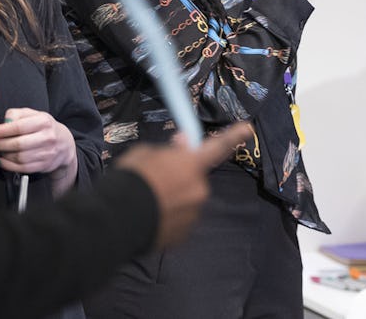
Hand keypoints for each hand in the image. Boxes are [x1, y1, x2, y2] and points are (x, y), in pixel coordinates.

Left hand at [0, 108, 76, 175]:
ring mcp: (47, 152)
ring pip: (19, 157)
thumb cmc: (45, 128)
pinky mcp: (44, 165)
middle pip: (18, 144)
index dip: (2, 131)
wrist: (65, 144)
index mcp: (44, 121)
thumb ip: (17, 114)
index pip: (19, 126)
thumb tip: (4, 122)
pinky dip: (8, 166)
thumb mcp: (34, 115)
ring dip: (3, 155)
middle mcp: (47, 137)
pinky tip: (2, 160)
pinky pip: (22, 168)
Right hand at [116, 122, 253, 249]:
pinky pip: (179, 222)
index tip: (249, 128)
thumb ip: (168, 150)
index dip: (234, 136)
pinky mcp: (182, 236)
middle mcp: (199, 190)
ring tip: (149, 202)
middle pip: (194, 180)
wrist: (117, 218)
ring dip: (175, 200)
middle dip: (182, 178)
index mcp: (192, 165)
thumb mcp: (145, 153)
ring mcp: (193, 215)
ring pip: (187, 202)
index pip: (217, 146)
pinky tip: (150, 217)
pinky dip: (169, 219)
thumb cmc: (132, 178)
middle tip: (157, 180)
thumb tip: (183, 143)